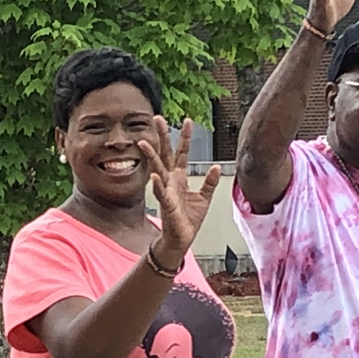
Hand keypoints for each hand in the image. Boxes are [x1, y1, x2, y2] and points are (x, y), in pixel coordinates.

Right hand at [137, 117, 222, 267]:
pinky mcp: (167, 205)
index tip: (188, 121)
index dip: (185, 137)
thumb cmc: (188, 220)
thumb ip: (209, 182)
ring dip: (150, 156)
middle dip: (162, 137)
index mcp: (180, 178)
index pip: (182, 153)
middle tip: (157, 118)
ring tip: (144, 143)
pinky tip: (154, 175)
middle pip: (165, 154)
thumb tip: (215, 167)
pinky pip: (161, 192)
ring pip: (157, 169)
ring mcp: (167, 191)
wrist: (181, 239)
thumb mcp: (204, 198)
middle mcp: (171, 181)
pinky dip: (158, 184)